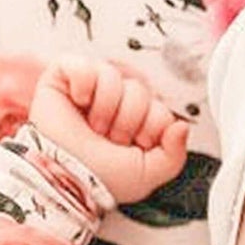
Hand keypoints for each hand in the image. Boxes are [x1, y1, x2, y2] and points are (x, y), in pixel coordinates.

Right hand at [29, 56, 190, 204]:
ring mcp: (89, 90)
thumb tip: (182, 125)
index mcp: (136, 123)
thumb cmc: (101, 180)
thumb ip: (175, 154)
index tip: (133, 146)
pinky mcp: (62, 79)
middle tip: (109, 139)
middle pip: (139, 90)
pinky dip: (83, 83)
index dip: (150, 128)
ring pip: (113, 75)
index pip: (160, 109)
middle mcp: (114, 104)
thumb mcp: (148, 175)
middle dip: (127, 120)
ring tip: (93, 127)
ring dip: (105, 107)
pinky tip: (79, 102)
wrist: (67, 180)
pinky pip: (82, 64)